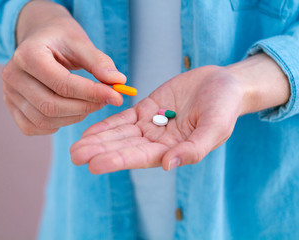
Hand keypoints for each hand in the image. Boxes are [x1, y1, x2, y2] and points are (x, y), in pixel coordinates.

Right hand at [2, 0, 125, 134]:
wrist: (40, 38)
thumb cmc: (61, 39)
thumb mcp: (81, 42)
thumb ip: (99, 62)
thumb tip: (119, 82)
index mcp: (27, 54)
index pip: (62, 84)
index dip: (92, 93)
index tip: (116, 96)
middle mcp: (12, 76)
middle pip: (51, 106)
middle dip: (84, 107)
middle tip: (106, 101)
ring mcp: (9, 94)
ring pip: (43, 120)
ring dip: (73, 117)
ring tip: (89, 103)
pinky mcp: (13, 108)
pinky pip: (34, 127)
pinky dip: (56, 124)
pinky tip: (70, 111)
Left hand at [70, 54, 289, 173]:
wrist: (222, 84)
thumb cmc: (224, 107)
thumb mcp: (216, 128)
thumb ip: (194, 148)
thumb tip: (169, 164)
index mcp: (173, 150)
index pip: (140, 157)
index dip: (117, 160)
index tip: (94, 164)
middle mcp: (157, 141)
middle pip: (123, 147)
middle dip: (100, 151)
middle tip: (75, 156)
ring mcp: (150, 125)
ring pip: (119, 134)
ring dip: (98, 140)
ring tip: (75, 146)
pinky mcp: (146, 109)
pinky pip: (123, 118)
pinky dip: (107, 124)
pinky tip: (89, 130)